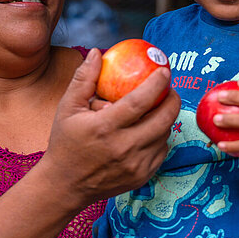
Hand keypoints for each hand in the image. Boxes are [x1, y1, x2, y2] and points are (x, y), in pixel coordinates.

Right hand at [41, 49, 177, 207]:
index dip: (156, 84)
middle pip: (162, 119)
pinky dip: (160, 138)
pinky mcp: (142, 176)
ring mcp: (135, 165)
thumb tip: (96, 52)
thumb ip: (83, 79)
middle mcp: (123, 148)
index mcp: (105, 128)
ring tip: (160, 107)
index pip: (140, 101)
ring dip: (166, 119)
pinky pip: (161, 152)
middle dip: (172, 100)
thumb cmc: (66, 142)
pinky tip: (151, 130)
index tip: (164, 70)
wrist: (65, 185)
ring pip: (164, 135)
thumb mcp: (67, 108)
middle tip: (170, 89)